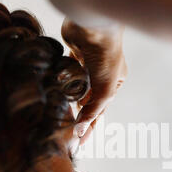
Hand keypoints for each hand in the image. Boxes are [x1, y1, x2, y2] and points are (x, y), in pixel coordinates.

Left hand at [61, 18, 126, 142]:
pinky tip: (57, 91)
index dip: (90, 127)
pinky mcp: (73, 57)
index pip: (100, 110)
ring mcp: (87, 66)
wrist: (94, 29)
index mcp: (114, 84)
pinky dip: (63, 81)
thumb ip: (92, 111)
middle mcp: (102, 75)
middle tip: (66, 132)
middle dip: (78, 114)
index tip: (80, 142)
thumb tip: (80, 131)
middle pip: (88, 100)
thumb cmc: (107, 58)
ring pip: (76, 87)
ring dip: (70, 99)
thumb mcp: (104, 90)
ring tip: (59, 116)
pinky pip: (67, 73)